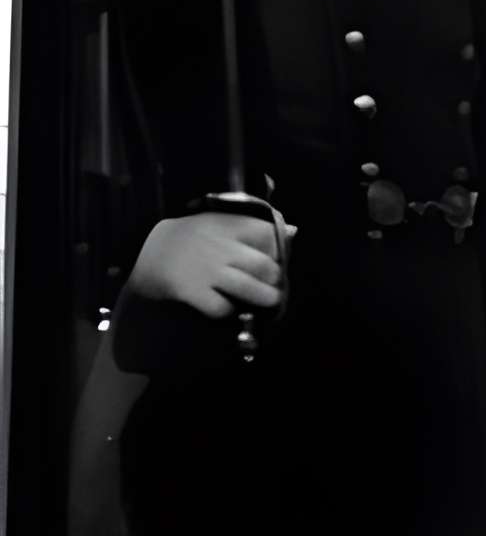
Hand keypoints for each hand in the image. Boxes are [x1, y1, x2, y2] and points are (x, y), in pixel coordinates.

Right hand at [128, 206, 287, 318]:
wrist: (143, 254)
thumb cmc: (187, 240)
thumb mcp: (216, 225)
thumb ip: (250, 229)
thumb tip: (294, 231)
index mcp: (226, 225)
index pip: (269, 235)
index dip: (278, 251)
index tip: (275, 260)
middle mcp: (219, 246)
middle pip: (265, 267)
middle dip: (275, 280)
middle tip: (273, 286)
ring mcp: (206, 269)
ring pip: (251, 289)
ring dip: (264, 299)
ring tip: (266, 302)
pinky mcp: (191, 291)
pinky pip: (222, 307)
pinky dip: (228, 311)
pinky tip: (225, 306)